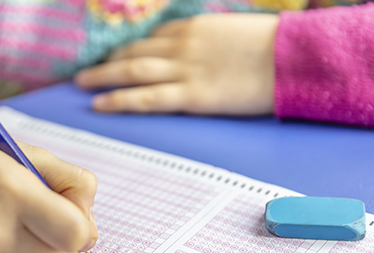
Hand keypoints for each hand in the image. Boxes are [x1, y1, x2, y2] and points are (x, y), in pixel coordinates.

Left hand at [75, 13, 278, 115]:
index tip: (110, 57)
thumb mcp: (231, 33)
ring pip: (132, 72)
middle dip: (106, 62)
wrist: (292, 59)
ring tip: (81, 85)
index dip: (125, 49)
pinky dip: (120, 100)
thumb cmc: (269, 47)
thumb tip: (193, 52)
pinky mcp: (191, 96)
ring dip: (102, 77)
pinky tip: (100, 104)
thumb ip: (205, 41)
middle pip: (133, 52)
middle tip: (84, 71)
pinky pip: (147, 98)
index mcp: (192, 28)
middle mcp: (181, 45)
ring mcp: (184, 70)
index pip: (149, 39)